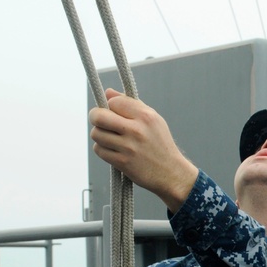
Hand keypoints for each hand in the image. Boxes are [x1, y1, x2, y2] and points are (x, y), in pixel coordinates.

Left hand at [89, 89, 198, 211]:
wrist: (171, 173)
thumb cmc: (160, 144)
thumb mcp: (154, 120)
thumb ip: (131, 105)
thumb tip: (108, 93)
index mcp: (146, 116)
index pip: (113, 102)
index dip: (110, 106)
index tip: (115, 113)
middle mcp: (137, 130)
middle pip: (99, 116)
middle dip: (95, 117)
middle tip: (101, 122)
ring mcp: (129, 147)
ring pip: (96, 134)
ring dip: (100, 136)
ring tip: (111, 139)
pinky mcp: (122, 162)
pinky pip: (99, 150)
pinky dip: (103, 150)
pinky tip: (114, 151)